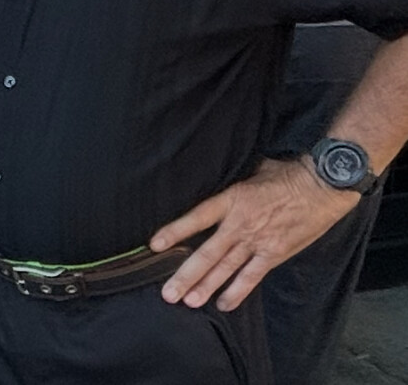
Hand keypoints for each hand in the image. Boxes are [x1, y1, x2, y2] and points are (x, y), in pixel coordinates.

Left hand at [150, 157, 357, 311]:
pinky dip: (237, 292)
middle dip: (185, 275)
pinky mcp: (275, 254)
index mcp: (231, 200)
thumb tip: (216, 183)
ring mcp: (257, 242)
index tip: (155, 245)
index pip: (196, 218)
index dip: (175, 231)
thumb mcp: (251, 172)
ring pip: (226, 269)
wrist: (321, 186)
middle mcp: (240, 224)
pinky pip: (252, 277)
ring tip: (188, 302)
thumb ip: (232, 186)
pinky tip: (223, 304)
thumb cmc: (286, 173)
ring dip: (206, 287)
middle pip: (207, 253)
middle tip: (168, 293)